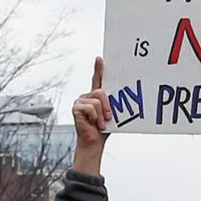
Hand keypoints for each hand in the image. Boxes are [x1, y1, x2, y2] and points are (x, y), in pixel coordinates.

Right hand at [71, 57, 112, 175]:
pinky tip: (93, 124)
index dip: (99, 68)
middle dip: (108, 106)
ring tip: (100, 123)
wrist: (94, 142)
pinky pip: (91, 108)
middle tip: (109, 117)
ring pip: (98, 100)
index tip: (100, 59)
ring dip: (102, 114)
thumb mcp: (111, 114)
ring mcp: (80, 101)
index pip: (97, 79)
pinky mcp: (76, 107)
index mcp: (95, 96)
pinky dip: (96, 118)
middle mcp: (87, 96)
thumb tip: (124, 97)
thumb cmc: (103, 129)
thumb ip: (113, 104)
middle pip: (101, 91)